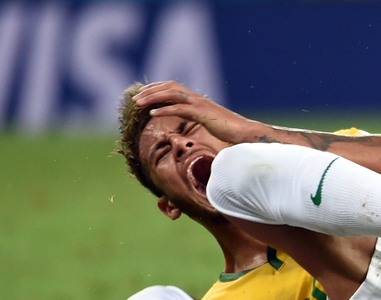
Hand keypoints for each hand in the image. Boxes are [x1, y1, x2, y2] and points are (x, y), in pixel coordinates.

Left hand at [132, 81, 259, 144]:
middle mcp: (198, 98)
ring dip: (153, 98)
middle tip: (135, 98)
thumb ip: (201, 118)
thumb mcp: (211, 122)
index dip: (157, 87)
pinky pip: (180, 109)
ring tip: (138, 104)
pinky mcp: (202, 113)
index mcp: (198, 99)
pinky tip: (153, 114)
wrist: (245, 132)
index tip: (143, 93)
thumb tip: (194, 122)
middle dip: (150, 91)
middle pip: (169, 87)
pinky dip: (165, 110)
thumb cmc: (231, 130)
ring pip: (171, 95)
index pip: (173, 86)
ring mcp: (200, 104)